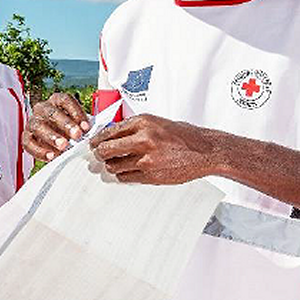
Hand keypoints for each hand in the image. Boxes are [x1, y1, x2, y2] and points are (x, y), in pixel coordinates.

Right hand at [24, 92, 89, 161]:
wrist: (56, 141)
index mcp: (56, 101)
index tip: (86, 127)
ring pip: (38, 126)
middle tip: (77, 135)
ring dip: (52, 136)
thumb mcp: (78, 125)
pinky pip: (29, 143)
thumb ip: (84, 126)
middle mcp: (42, 108)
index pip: (65, 100)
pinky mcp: (26, 137)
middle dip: (65, 124)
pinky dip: (40, 150)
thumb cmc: (69, 131)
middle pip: (51, 112)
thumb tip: (95, 132)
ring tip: (63, 146)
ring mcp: (33, 122)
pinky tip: (51, 156)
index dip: (76, 112)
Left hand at [90, 114, 217, 184]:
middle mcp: (143, 139)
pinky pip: (126, 177)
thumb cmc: (184, 136)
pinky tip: (127, 172)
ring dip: (111, 166)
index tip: (93, 143)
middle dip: (99, 153)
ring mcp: (146, 159)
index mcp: (144, 122)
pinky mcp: (151, 175)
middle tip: (98, 156)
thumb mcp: (158, 123)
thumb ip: (137, 128)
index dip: (98, 139)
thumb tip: (114, 135)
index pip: (110, 131)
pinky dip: (123, 175)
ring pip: (114, 165)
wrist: (205, 151)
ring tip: (114, 164)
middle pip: (106, 149)